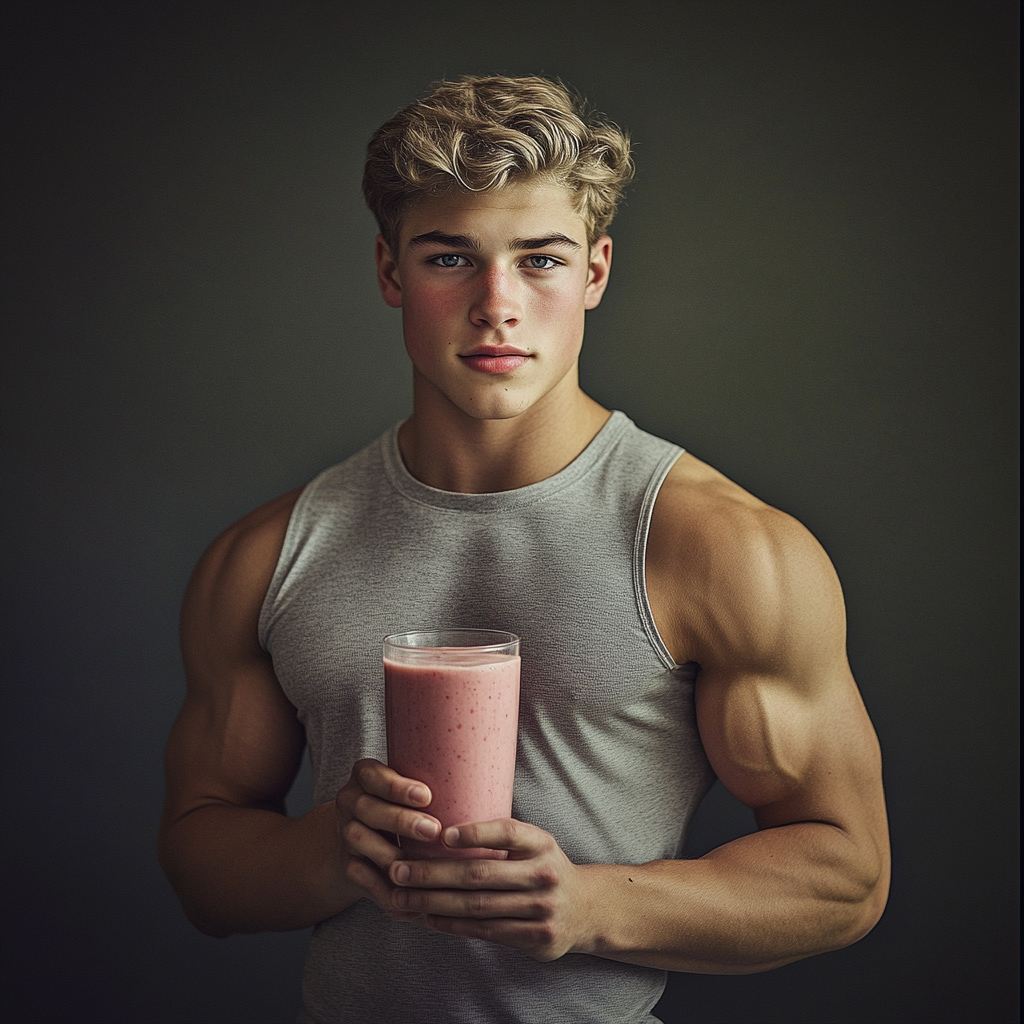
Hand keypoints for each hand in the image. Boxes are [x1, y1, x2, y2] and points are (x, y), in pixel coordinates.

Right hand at [335, 758, 441, 922]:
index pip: (374, 774)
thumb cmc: (404, 806)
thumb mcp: (411, 789)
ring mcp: (345, 832)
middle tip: (433, 831)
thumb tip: (490, 791)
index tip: (427, 796)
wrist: (365, 837)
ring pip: (361, 841)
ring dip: (392, 855)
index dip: (398, 786)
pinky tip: (412, 901)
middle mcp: (350, 800)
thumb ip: (436, 787)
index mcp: (366, 775)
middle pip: (368, 808)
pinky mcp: (348, 864)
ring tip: (422, 868)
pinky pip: (363, 878)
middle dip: (401, 820)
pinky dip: (386, 891)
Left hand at [387, 818, 587, 960]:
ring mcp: (541, 909)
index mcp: (541, 843)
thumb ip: (500, 838)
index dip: (476, 832)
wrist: (586, 909)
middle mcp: (543, 874)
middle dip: (433, 873)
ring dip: (433, 902)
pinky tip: (428, 917)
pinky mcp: (535, 938)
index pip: (508, 832)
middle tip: (398, 869)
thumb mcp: (534, 844)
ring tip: (402, 896)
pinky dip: (452, 924)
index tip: (441, 833)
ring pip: (477, 906)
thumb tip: (438, 827)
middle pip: (481, 874)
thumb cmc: (543, 868)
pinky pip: (485, 931)